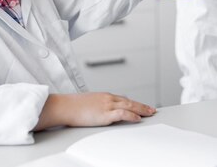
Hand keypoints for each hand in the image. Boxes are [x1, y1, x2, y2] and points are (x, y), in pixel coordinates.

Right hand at [34, 92, 156, 129]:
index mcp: (104, 96)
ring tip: (150, 113)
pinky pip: (122, 113)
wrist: (64, 106)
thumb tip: (99, 112)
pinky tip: (138, 118)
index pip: (123, 99)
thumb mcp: (88, 104)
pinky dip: (132, 115)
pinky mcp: (105, 113)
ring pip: (129, 106)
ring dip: (141, 110)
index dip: (134, 103)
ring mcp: (107, 105)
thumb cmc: (72, 106)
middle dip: (142, 105)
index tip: (141, 106)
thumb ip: (97, 107)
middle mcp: (108, 99)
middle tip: (152, 109)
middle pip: (129, 101)